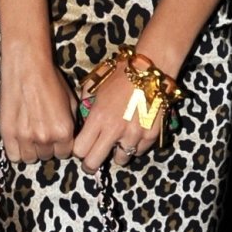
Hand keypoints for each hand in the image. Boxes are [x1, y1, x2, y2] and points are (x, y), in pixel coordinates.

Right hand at [0, 45, 77, 163]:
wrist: (27, 68)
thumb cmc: (51, 80)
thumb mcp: (71, 100)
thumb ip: (73, 122)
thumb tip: (73, 135)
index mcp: (64, 130)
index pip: (65, 153)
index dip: (62, 145)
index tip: (58, 137)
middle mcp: (45, 138)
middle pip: (48, 156)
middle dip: (47, 146)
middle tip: (43, 131)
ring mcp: (25, 138)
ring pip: (30, 158)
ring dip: (32, 149)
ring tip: (31, 133)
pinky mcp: (8, 135)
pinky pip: (14, 156)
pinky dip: (17, 150)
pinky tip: (20, 137)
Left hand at [71, 52, 167, 173]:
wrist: (151, 69)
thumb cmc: (122, 73)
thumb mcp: (96, 84)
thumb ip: (86, 103)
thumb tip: (82, 118)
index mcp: (98, 117)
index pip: (80, 150)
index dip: (79, 150)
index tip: (83, 148)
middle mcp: (115, 130)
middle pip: (94, 162)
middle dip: (92, 163)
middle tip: (95, 158)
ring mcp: (134, 134)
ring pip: (120, 160)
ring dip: (119, 152)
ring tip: (120, 140)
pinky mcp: (151, 135)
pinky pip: (139, 151)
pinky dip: (136, 145)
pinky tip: (136, 132)